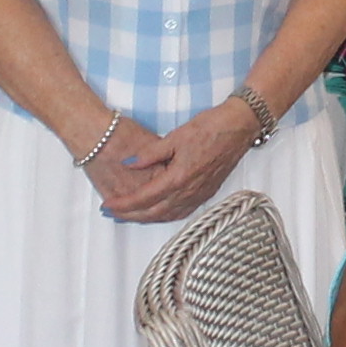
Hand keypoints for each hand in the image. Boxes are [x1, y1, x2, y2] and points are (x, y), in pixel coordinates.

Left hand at [98, 106, 252, 224]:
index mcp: (179, 178)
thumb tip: (128, 164)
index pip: (144, 198)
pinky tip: (158, 211)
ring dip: (147, 218)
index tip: (107, 205)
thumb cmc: (209, 128)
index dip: (123, 204)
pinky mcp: (206, 193)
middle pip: (154, 213)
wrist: (239, 128)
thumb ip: (149, 154)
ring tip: (130, 214)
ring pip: (168, 215)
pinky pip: (181, 212)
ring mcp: (199, 195)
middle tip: (112, 213)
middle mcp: (189, 192)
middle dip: (130, 216)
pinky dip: (165, 215)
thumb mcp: (174, 137)